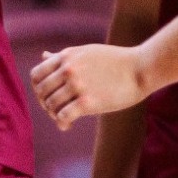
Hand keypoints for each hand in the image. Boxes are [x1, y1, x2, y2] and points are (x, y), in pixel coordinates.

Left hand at [30, 44, 149, 129]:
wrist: (141, 68)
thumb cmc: (115, 61)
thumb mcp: (86, 52)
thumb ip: (63, 56)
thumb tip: (44, 55)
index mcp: (67, 56)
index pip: (36, 75)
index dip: (38, 89)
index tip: (49, 96)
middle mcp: (68, 69)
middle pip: (41, 92)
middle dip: (46, 104)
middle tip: (58, 110)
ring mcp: (78, 85)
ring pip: (51, 105)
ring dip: (55, 115)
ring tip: (66, 117)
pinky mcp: (88, 102)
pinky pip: (62, 117)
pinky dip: (62, 123)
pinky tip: (69, 124)